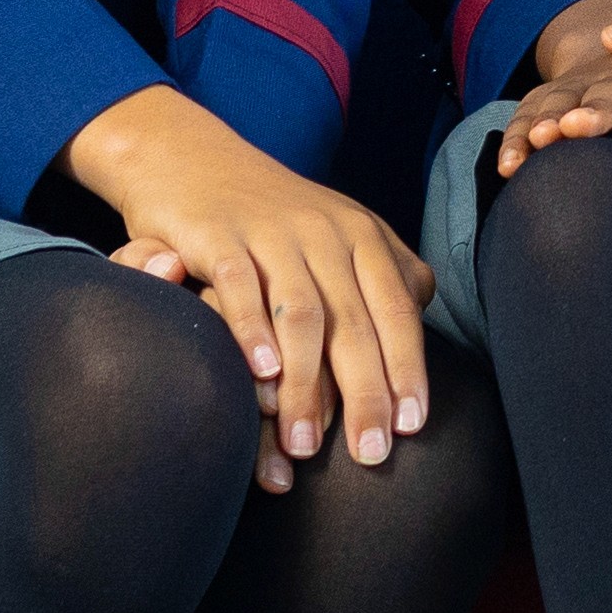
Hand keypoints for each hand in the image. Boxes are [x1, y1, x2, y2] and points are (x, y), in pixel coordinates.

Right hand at [68, 85, 438, 486]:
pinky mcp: (216, 234)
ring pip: (302, 314)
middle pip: (356, 322)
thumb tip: (420, 324)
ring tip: (306, 444)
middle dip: (367, 393)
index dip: (408, 368)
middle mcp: (325, 231)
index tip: (413, 426)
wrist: (191, 157)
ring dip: (307, 384)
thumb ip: (384, 274)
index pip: (397, 310)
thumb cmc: (275, 214)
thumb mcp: (340, 234)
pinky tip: (261, 376)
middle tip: (371, 455)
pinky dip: (252, 331)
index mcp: (363, 236)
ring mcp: (271, 231)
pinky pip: (239, 285)